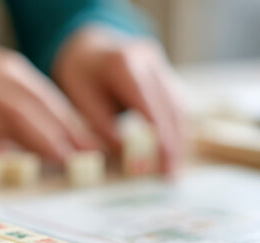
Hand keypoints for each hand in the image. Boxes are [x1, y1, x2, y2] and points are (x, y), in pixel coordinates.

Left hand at [0, 41, 101, 162]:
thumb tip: (7, 154)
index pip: (17, 114)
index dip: (42, 137)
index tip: (61, 157)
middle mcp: (1, 72)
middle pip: (39, 104)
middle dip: (65, 131)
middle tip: (86, 155)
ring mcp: (13, 67)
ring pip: (46, 95)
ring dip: (70, 120)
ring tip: (89, 143)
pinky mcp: (18, 66)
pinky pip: (43, 89)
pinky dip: (61, 108)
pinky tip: (74, 125)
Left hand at [52, 26, 185, 173]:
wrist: (88, 49)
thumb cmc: (81, 75)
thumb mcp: (82, 100)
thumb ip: (103, 127)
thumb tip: (128, 156)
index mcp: (123, 63)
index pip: (147, 104)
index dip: (158, 136)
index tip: (161, 163)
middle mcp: (149, 60)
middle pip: (170, 107)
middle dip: (172, 144)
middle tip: (170, 176)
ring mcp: (161, 66)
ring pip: (178, 107)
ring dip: (178, 140)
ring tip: (172, 171)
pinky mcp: (166, 76)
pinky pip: (175, 106)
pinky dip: (175, 131)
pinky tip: (172, 154)